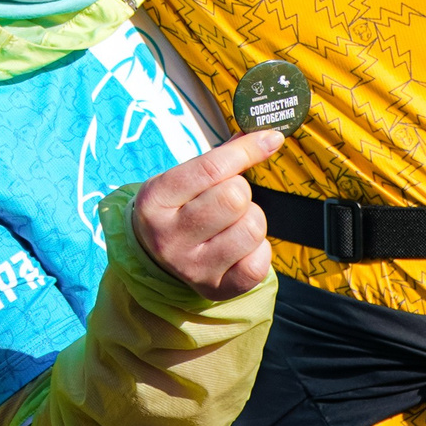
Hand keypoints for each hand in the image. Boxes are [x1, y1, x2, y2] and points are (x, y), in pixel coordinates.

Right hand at [129, 128, 280, 298]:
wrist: (154, 256)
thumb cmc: (177, 206)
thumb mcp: (183, 178)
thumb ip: (221, 157)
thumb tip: (267, 136)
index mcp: (155, 200)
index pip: (210, 168)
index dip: (246, 150)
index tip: (270, 138)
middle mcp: (168, 237)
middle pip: (234, 198)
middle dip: (241, 191)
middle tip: (228, 198)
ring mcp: (190, 267)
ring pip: (251, 228)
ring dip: (251, 220)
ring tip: (232, 223)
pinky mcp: (214, 289)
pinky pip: (258, 263)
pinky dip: (258, 249)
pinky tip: (240, 246)